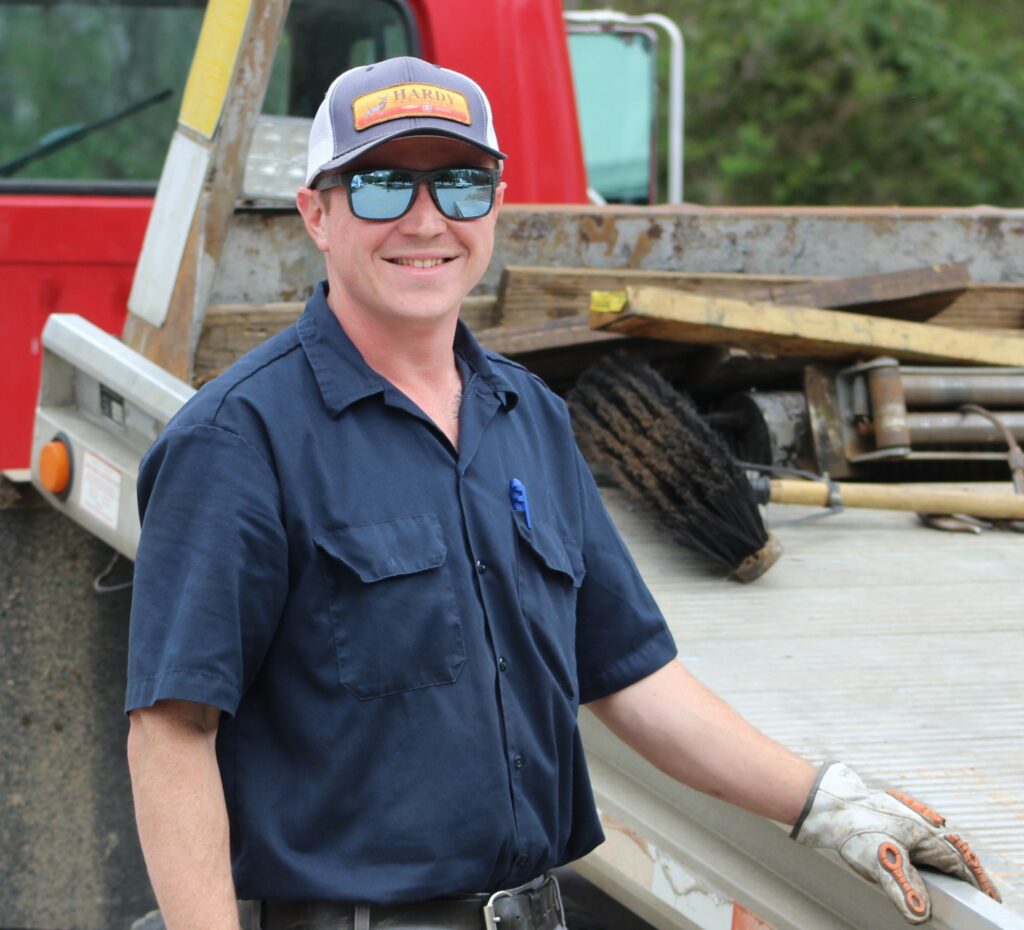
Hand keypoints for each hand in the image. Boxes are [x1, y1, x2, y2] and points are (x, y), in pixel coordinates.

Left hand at [791, 762, 1000, 923]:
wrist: (828, 802)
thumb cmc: (856, 829)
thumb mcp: (881, 865)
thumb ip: (904, 890)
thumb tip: (922, 915)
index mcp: (924, 835)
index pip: (957, 863)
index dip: (972, 881)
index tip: (987, 895)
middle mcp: (918, 823)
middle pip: (948, 849)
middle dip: (962, 868)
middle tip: (975, 886)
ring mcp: (903, 814)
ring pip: (930, 838)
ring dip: (943, 855)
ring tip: (951, 872)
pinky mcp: (887, 812)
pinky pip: (913, 831)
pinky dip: (921, 845)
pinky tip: (916, 851)